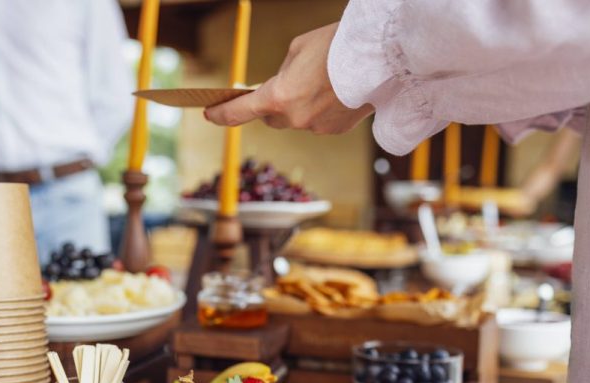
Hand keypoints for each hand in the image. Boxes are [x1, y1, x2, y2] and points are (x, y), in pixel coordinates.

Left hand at [205, 23, 373, 134]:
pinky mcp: (335, 131)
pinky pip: (318, 122)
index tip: (210, 114)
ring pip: (297, 120)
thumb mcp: (298, 49)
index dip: (222, 114)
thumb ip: (282, 73)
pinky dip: (322, 110)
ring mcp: (316, 128)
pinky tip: (337, 92)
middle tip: (283, 87)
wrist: (379, 58)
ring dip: (301, 106)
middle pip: (271, 119)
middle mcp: (294, 118)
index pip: (240, 112)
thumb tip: (281, 87)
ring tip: (321, 82)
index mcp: (278, 97)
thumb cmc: (336, 45)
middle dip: (271, 106)